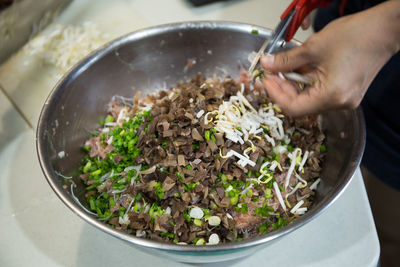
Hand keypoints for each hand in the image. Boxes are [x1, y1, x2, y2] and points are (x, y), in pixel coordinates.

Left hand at [260, 1, 399, 116]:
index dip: (275, 94)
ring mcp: (344, 99)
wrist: (385, 29)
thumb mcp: (313, 48)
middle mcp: (339, 104)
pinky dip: (306, 82)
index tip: (265, 79)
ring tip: (284, 67)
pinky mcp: (346, 92)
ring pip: (309, 99)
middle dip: (282, 88)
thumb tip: (267, 65)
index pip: (293, 108)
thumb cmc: (356, 35)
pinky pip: (319, 92)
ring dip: (293, 84)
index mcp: (332, 96)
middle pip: (300, 105)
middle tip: (270, 72)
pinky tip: (299, 68)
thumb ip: (286, 60)